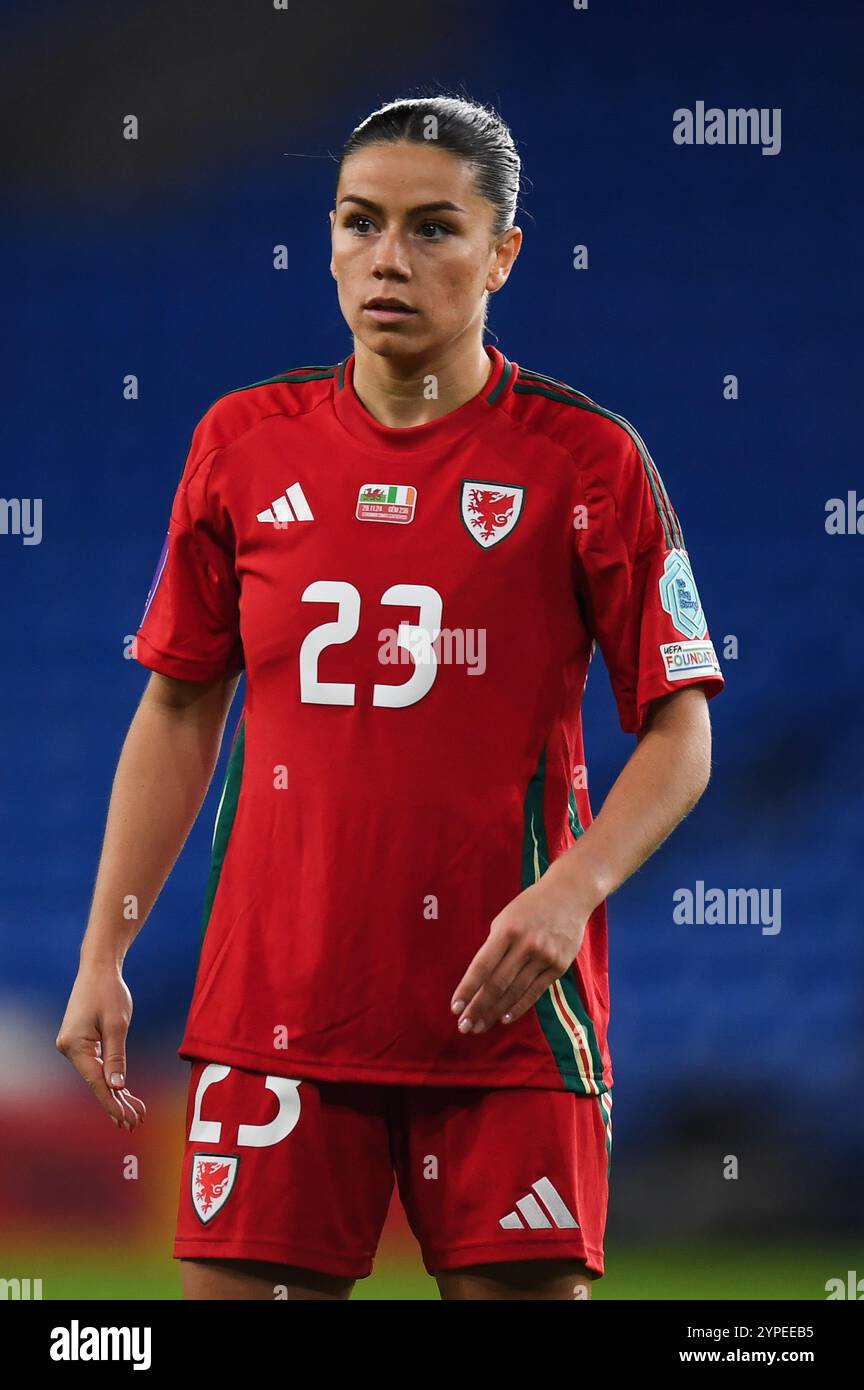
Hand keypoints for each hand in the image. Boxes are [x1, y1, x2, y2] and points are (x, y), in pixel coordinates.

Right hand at [56, 964, 146, 1131]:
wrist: (98, 969)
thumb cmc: (108, 992)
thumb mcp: (117, 1024)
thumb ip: (116, 1056)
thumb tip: (117, 1087)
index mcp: (74, 1046)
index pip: (96, 1082)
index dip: (112, 1103)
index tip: (126, 1120)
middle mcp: (68, 1049)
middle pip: (96, 1083)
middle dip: (116, 1104)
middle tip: (135, 1124)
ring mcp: (73, 1047)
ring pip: (97, 1077)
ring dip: (116, 1094)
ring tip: (135, 1114)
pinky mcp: (81, 1043)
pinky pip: (97, 1066)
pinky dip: (111, 1078)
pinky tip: (125, 1094)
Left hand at [450, 871, 592, 1034]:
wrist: (569, 895)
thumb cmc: (529, 907)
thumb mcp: (505, 918)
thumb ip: (494, 947)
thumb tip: (479, 980)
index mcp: (507, 931)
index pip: (482, 966)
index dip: (467, 989)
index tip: (455, 1008)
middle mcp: (525, 945)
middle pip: (497, 984)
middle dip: (478, 1008)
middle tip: (464, 1026)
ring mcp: (544, 957)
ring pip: (515, 992)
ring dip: (495, 1012)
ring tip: (480, 1026)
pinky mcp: (558, 966)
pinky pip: (535, 992)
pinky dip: (518, 1007)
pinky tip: (504, 1018)